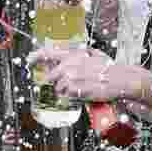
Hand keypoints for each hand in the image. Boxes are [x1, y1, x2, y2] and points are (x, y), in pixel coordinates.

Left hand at [29, 47, 145, 102]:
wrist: (121, 79)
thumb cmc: (110, 68)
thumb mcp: (95, 54)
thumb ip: (80, 55)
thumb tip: (68, 57)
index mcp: (75, 54)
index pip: (49, 53)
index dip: (37, 56)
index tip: (30, 60)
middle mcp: (71, 64)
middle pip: (51, 76)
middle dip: (56, 82)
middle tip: (67, 84)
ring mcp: (72, 77)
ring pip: (58, 88)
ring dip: (66, 91)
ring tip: (80, 89)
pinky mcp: (75, 89)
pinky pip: (66, 96)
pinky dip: (71, 97)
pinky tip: (82, 94)